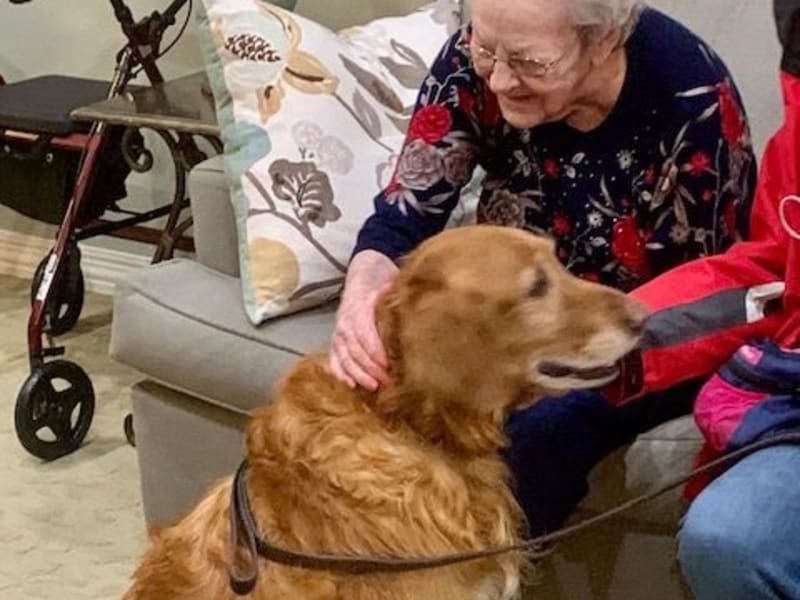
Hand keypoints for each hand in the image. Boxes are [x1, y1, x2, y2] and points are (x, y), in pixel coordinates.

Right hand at [329, 251, 397, 390]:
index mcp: (358, 309)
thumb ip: (398, 299)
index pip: (365, 336)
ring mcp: (338, 332)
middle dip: (371, 370)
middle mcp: (344, 322)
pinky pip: (334, 359)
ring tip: (373, 387)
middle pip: (355, 352)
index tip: (389, 367)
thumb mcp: (391, 284)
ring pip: (344, 358)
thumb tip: (416, 310)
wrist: (364, 271)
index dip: (376, 354)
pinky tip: (351, 385)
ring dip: (358, 375)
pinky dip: (340, 373)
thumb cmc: (381, 280)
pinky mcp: (336, 339)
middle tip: (388, 382)